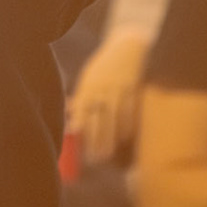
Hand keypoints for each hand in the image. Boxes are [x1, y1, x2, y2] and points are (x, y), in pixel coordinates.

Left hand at [68, 29, 151, 163]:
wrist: (129, 46)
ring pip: (117, 119)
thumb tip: (70, 123)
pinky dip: (130, 128)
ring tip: (111, 156)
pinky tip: (127, 140)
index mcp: (89, 86)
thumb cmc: (106, 67)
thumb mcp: (89, 80)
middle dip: (98, 140)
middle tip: (96, 159)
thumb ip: (81, 100)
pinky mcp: (136, 90)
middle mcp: (103, 89)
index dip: (81, 131)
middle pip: (100, 119)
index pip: (83, 112)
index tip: (80, 148)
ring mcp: (121, 90)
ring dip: (114, 139)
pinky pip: (133, 113)